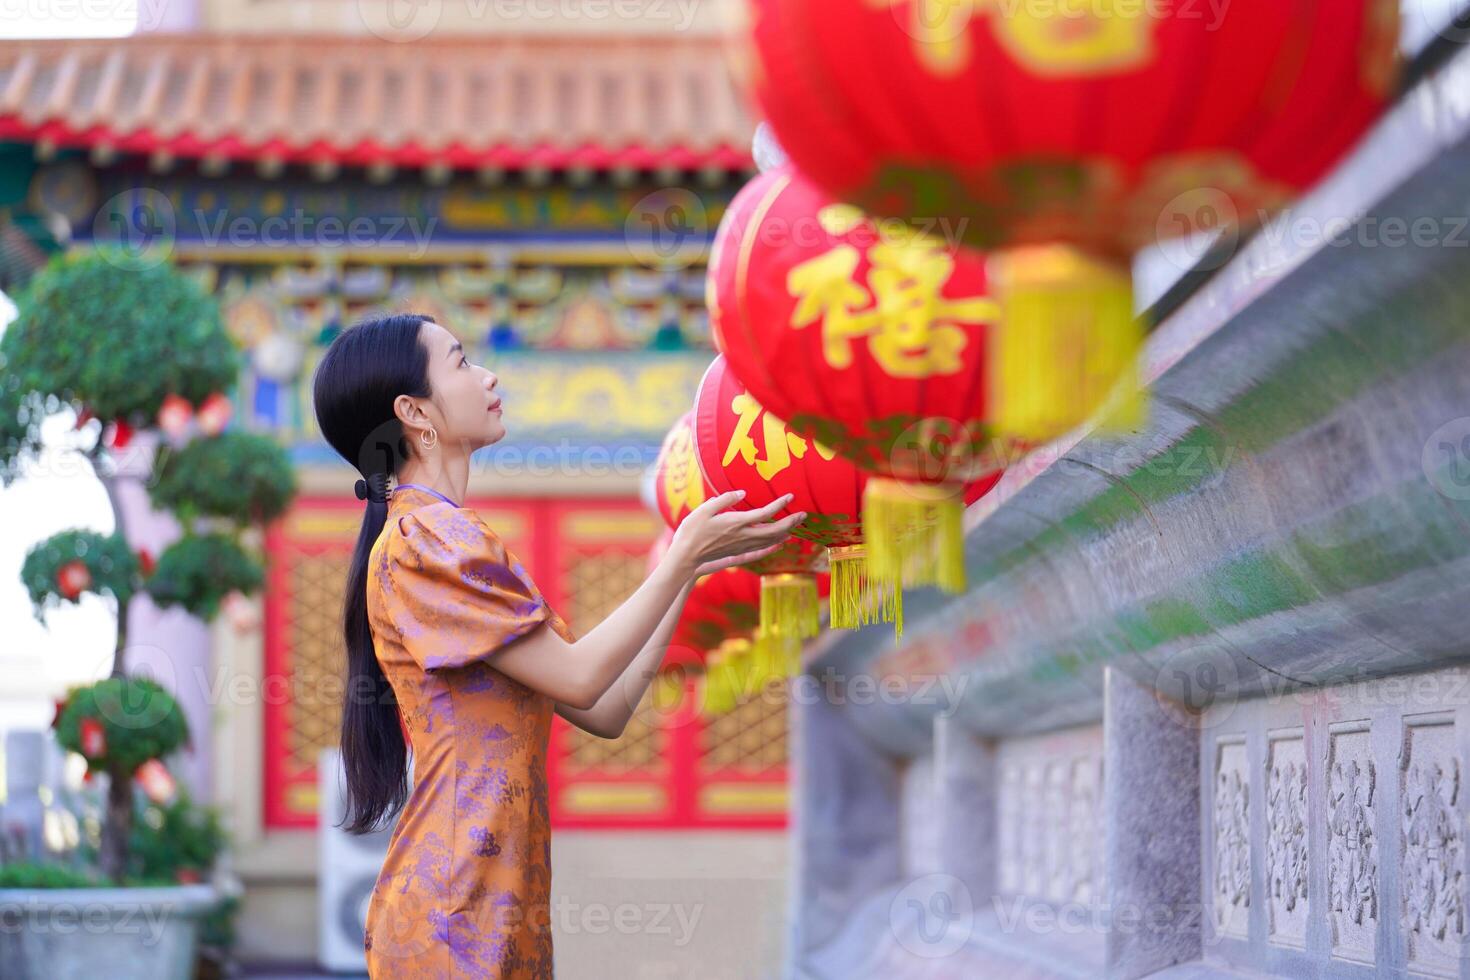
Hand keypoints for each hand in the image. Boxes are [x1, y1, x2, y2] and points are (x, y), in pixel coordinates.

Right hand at [667, 491, 805, 579]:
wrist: (685, 557)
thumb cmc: (691, 531)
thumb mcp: (704, 509)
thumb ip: (725, 500)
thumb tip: (742, 493)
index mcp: (736, 523)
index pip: (765, 513)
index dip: (780, 505)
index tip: (791, 496)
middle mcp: (743, 536)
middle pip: (774, 530)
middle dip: (791, 522)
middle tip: (804, 514)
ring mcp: (742, 546)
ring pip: (770, 541)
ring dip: (785, 532)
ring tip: (796, 525)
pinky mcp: (738, 553)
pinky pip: (761, 551)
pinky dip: (773, 546)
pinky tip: (780, 544)